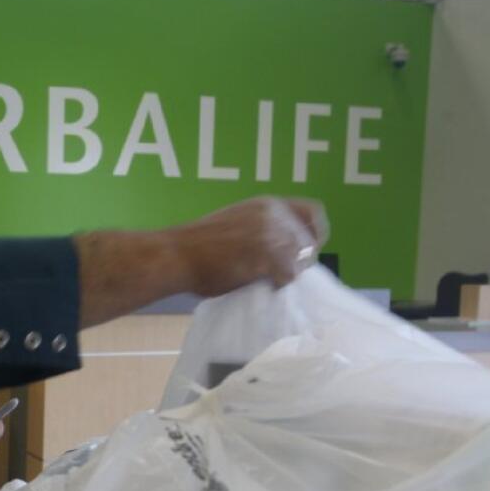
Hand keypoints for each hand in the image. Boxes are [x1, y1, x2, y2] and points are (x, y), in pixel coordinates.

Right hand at [74, 195, 329, 327]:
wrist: (176, 254)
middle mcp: (275, 214)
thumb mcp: (235, 224)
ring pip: (300, 261)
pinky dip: (276, 285)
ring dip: (286, 275)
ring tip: (264, 281)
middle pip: (309, 242)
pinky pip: (287, 276)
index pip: (313, 214)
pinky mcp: (268, 256)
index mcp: (267, 204)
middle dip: (299, 261)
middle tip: (278, 275)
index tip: (303, 251)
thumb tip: (281, 253)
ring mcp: (273, 234)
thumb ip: (261, 231)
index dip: (313, 235)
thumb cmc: (196, 245)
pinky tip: (258, 286)